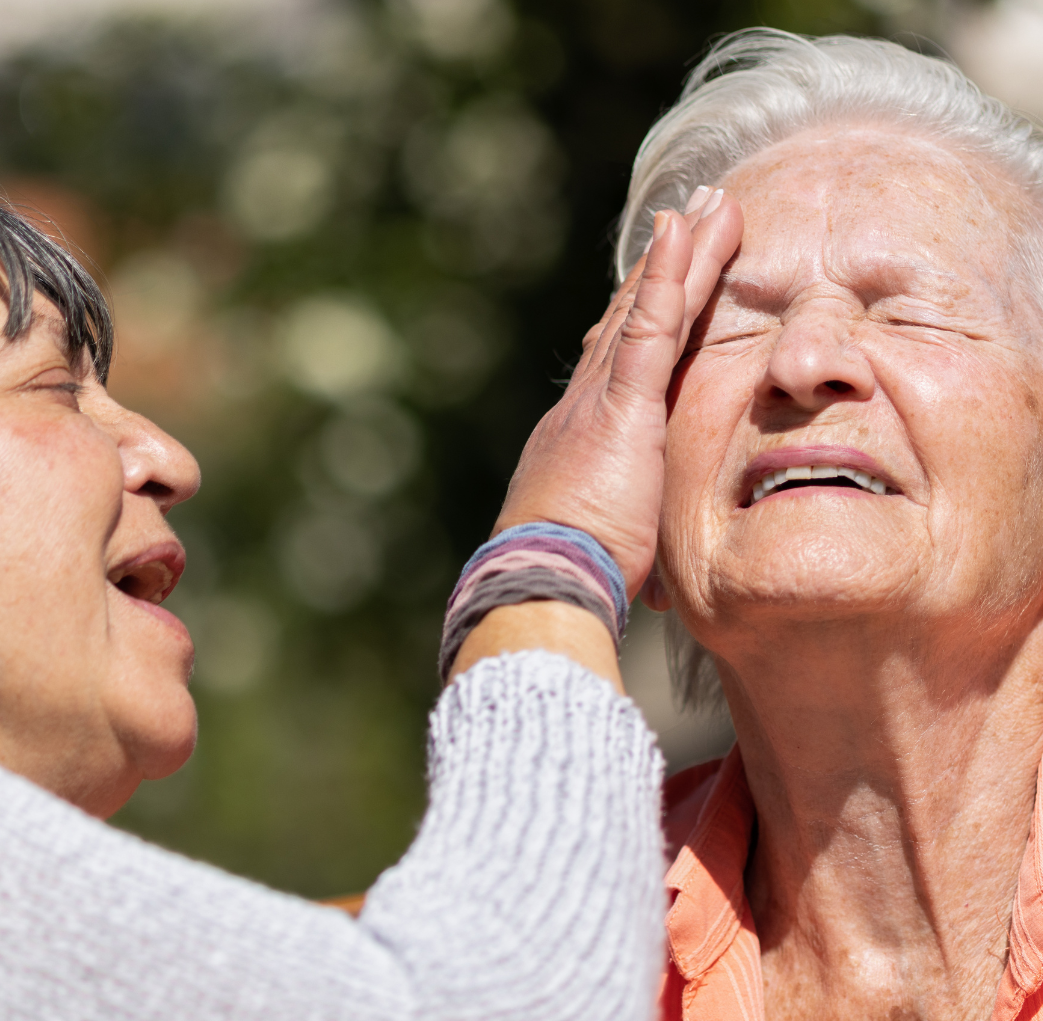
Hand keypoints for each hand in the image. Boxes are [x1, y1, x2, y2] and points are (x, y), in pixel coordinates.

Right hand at [494, 190, 743, 599]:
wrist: (544, 581)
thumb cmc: (576, 577)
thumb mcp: (610, 548)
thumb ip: (631, 536)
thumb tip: (656, 577)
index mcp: (586, 437)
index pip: (622, 364)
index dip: (646, 317)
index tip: (669, 283)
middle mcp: (585, 405)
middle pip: (633, 321)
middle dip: (666, 269)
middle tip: (693, 218)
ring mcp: (601, 400)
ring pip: (647, 311)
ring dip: (681, 254)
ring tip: (711, 205)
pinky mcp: (621, 407)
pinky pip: (649, 329)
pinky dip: (667, 276)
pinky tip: (685, 229)